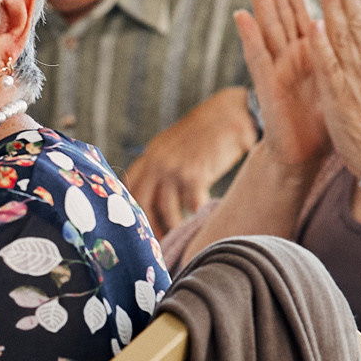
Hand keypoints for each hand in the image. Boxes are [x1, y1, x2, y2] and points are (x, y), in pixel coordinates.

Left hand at [122, 87, 256, 233]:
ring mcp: (175, 169)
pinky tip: (203, 224)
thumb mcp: (174, 145)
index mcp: (150, 156)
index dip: (130, 211)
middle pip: (143, 205)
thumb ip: (161, 166)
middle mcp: (157, 162)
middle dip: (149, 229)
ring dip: (174, 230)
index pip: (129, 188)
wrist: (231, 114)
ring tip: (181, 241)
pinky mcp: (196, 175)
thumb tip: (155, 196)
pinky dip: (198, 218)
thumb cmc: (206, 132)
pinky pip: (192, 207)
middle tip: (156, 247)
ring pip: (167, 212)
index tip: (136, 229)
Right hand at [236, 0, 329, 170]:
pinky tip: (241, 16)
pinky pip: (258, 58)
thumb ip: (348, 57)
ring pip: (267, 28)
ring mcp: (276, 69)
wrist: (306, 153)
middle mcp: (289, 57)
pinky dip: (249, 37)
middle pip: (279, 14)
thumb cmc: (323, 119)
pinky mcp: (268, 86)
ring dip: (259, 2)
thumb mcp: (341, 82)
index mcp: (308, 53)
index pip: (298, 13)